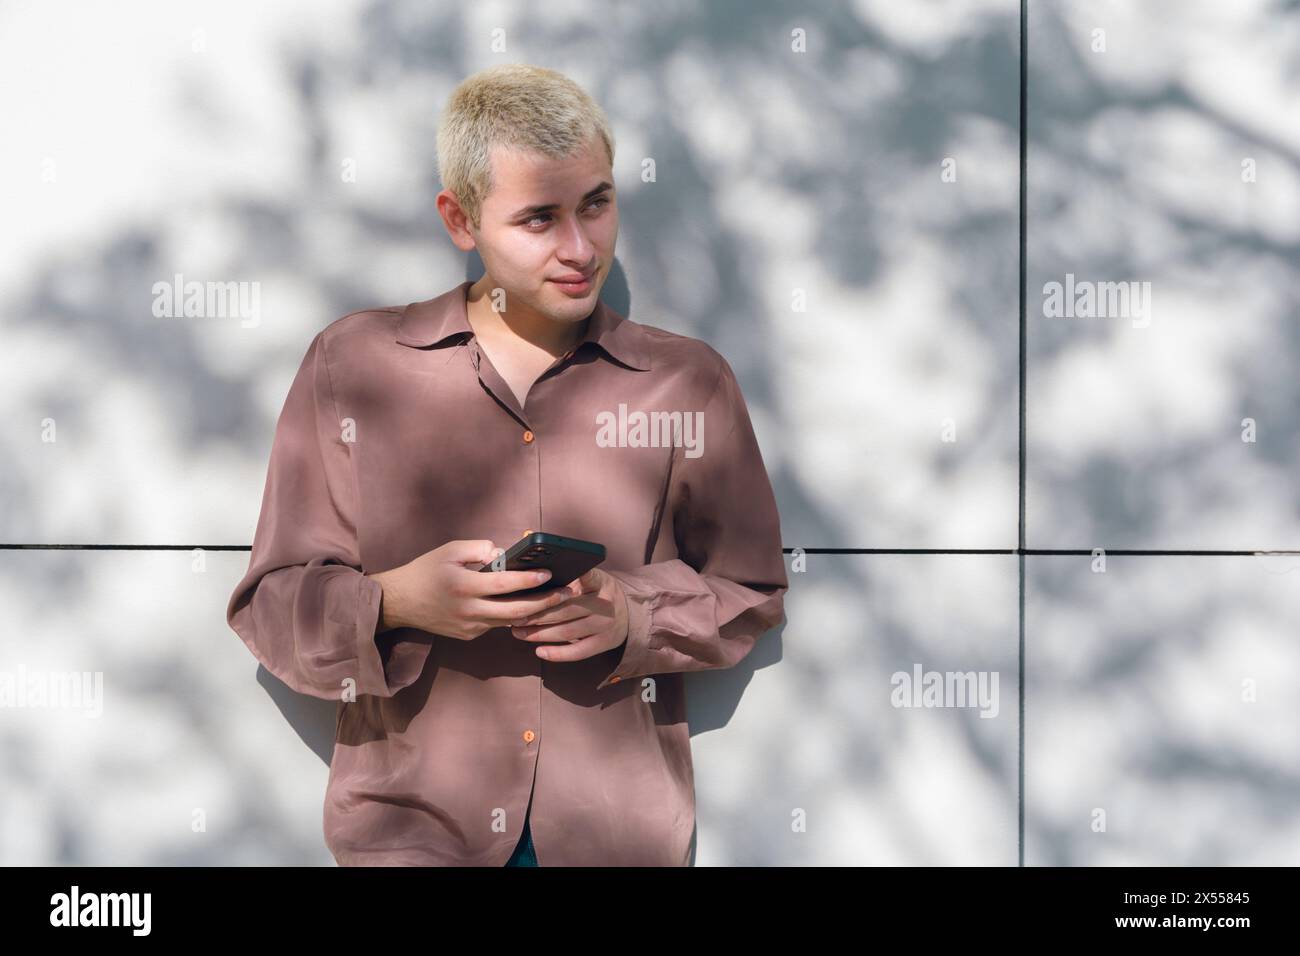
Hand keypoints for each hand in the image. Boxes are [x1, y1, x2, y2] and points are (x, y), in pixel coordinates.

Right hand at [366, 539, 576, 639]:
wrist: (400, 603)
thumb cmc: (426, 570)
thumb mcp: (450, 550)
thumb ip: (479, 548)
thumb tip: (503, 554)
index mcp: (464, 586)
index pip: (505, 585)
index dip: (530, 580)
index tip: (549, 573)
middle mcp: (469, 610)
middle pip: (516, 611)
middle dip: (545, 603)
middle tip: (567, 593)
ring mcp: (470, 627)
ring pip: (510, 622)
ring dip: (535, 612)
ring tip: (556, 600)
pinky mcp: (469, 636)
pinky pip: (496, 625)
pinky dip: (513, 616)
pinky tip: (529, 607)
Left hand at [509, 568, 629, 661]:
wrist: (629, 615)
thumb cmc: (599, 594)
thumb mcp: (593, 580)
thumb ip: (572, 578)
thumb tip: (535, 580)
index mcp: (601, 582)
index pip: (588, 576)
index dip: (572, 577)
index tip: (547, 577)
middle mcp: (605, 604)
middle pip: (567, 610)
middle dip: (538, 614)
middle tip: (516, 616)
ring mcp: (605, 626)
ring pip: (568, 631)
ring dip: (540, 634)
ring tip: (519, 632)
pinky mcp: (603, 644)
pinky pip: (578, 652)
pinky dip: (557, 653)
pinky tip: (539, 651)